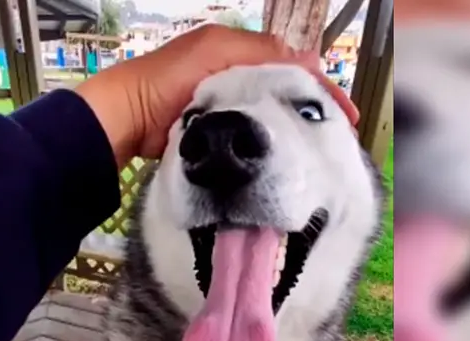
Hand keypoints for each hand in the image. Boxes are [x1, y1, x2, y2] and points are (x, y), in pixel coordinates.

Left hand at [75, 24, 355, 168]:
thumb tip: (307, 59)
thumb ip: (260, 52)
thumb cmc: (166, 79)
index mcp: (235, 52)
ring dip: (293, 130)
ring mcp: (225, 110)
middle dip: (311, 110)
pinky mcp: (215, 138)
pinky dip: (268, 146)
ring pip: (270, 118)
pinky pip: (250, 139)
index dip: (319, 86)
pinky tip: (284, 158)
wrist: (126, 118)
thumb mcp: (216, 52)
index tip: (343, 111)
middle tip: (338, 133)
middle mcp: (233, 78)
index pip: (291, 65)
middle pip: (284, 93)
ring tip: (318, 148)